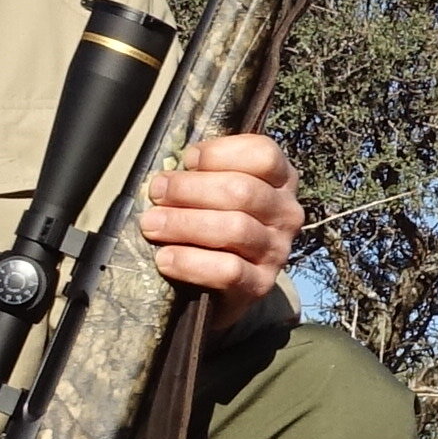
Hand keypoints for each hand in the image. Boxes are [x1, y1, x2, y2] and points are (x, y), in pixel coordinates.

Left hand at [137, 128, 299, 301]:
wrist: (223, 286)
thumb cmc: (215, 226)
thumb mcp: (217, 193)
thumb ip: (204, 176)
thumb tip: (167, 174)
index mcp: (280, 181)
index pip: (264, 154)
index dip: (222, 153)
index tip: (187, 159)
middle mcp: (286, 213)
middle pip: (243, 191)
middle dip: (190, 189)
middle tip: (157, 192)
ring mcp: (277, 250)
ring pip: (235, 228)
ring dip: (184, 223)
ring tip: (151, 224)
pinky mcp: (262, 284)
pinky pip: (228, 270)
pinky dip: (190, 262)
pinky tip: (165, 258)